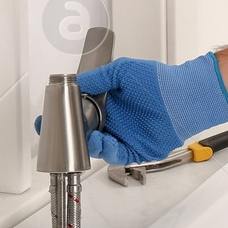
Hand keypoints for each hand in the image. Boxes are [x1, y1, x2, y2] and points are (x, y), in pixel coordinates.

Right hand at [34, 52, 227, 165]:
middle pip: (83, 135)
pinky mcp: (135, 151)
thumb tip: (76, 83)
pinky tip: (104, 142)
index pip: (77, 114)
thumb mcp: (122, 71)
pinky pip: (116, 156)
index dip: (62, 119)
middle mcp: (113, 122)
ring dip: (89, 145)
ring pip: (98, 148)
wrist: (182, 97)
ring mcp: (124, 137)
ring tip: (89, 138)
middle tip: (60, 136)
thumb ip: (97, 78)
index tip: (45, 121)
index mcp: (107, 104)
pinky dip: (108, 151)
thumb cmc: (158, 81)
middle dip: (70, 138)